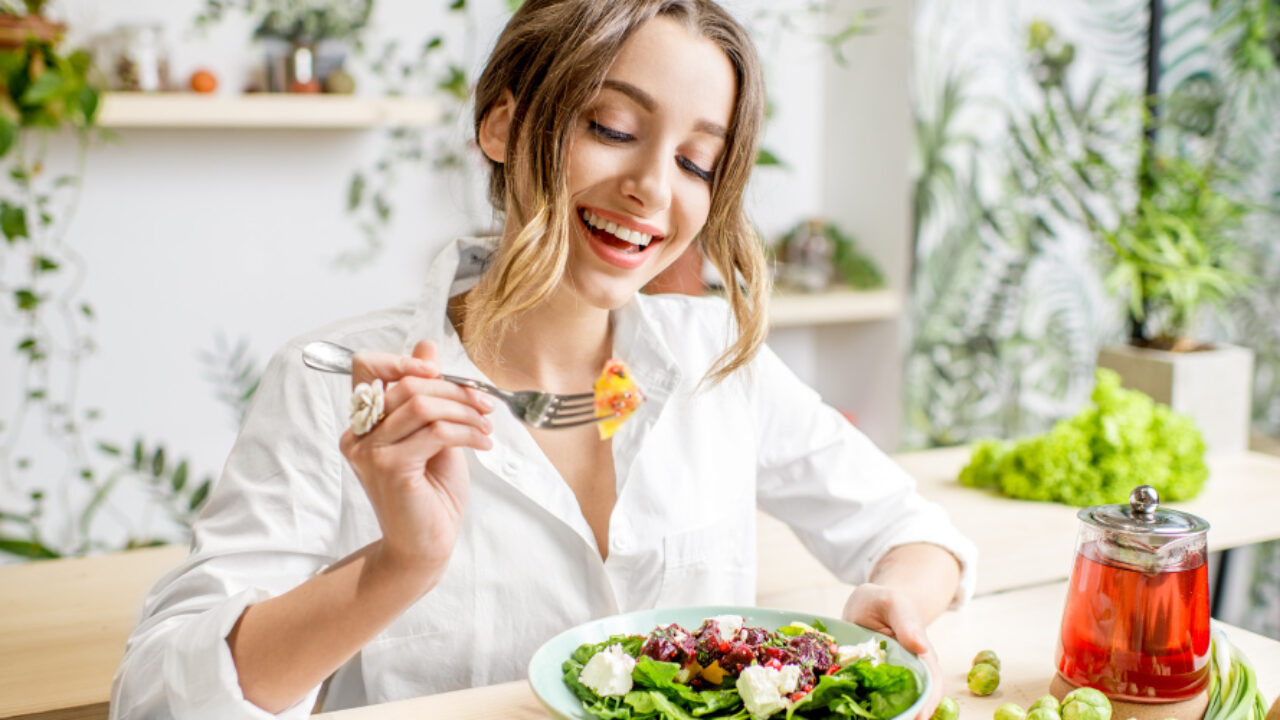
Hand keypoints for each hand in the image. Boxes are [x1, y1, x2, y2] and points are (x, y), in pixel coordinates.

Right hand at [338, 340, 494, 589]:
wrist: (426, 546)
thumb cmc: (431, 493)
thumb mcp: (434, 433)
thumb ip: (428, 393)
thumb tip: (428, 345)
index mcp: (364, 422)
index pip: (365, 366)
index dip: (401, 358)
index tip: (437, 369)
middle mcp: (358, 434)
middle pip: (406, 383)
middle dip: (454, 389)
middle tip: (484, 403)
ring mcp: (370, 451)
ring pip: (422, 404)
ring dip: (465, 410)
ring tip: (486, 425)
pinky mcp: (389, 468)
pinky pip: (434, 431)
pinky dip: (467, 431)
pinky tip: (483, 442)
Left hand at [842, 583, 943, 719]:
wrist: (868, 604)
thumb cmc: (884, 602)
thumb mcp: (894, 604)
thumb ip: (907, 622)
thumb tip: (921, 647)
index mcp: (921, 655)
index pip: (931, 683)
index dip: (927, 702)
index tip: (919, 717)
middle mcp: (908, 671)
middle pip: (914, 700)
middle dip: (908, 714)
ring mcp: (888, 678)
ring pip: (892, 703)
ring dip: (887, 714)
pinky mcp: (869, 681)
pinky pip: (868, 697)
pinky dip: (864, 707)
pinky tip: (854, 713)